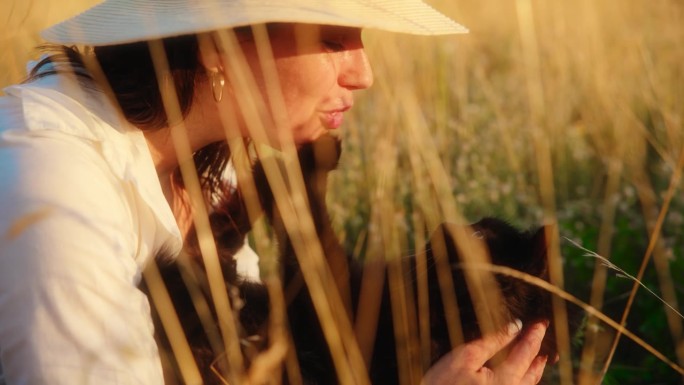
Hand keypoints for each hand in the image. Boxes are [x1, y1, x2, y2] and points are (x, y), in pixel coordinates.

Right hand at [422, 320, 549, 384]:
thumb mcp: (464, 358)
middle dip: (538, 352)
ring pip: (528, 384)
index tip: (542, 323)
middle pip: (532, 372)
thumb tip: (514, 327)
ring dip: (534, 368)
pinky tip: (521, 375)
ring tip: (538, 356)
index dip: (535, 335)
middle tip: (542, 335)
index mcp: (506, 380)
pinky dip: (524, 379)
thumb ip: (491, 342)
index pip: (527, 352)